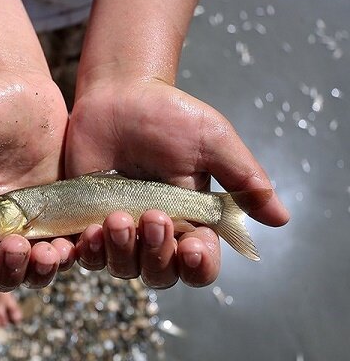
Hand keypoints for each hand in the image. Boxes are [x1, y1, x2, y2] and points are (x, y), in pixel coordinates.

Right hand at [0, 68, 75, 290]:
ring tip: (54, 251)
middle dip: (12, 272)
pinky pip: (70, 243)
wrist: (19, 83)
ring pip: (38, 267)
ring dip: (45, 269)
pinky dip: (75, 250)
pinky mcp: (61, 208)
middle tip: (22, 246)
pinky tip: (81, 237)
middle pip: (2, 275)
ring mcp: (31, 219)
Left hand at [67, 76, 288, 287]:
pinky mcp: (87, 220)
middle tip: (154, 216)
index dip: (198, 266)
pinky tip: (90, 231)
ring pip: (123, 268)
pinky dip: (90, 251)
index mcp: (190, 220)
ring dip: (122, 251)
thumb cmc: (169, 115)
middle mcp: (155, 233)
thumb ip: (243, 179)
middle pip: (161, 273)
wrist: (118, 95)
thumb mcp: (213, 141)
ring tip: (116, 217)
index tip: (193, 247)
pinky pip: (87, 254)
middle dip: (158, 253)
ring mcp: (120, 230)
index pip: (199, 263)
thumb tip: (282, 218)